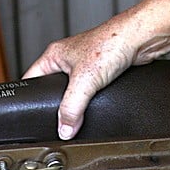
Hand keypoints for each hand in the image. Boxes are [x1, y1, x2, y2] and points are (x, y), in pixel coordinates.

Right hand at [23, 15, 145, 139]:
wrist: (139, 40)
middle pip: (52, 90)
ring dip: (77, 103)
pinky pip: (90, 92)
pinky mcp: (101, 72)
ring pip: (73, 92)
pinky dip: (92, 100)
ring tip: (78, 112)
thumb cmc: (111, 44)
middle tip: (58, 119)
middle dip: (56, 105)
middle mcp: (67, 59)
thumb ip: (71, 108)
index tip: (32, 115)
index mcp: (53, 56)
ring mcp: (85, 66)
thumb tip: (64, 129)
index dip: (30, 98)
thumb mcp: (84, 82)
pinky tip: (96, 105)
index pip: (31, 80)